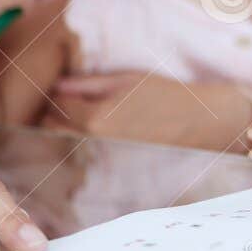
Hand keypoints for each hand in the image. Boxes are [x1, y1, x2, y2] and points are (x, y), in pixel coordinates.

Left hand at [53, 72, 251, 151]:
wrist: (200, 123)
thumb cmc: (165, 95)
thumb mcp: (125, 80)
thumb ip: (87, 84)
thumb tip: (57, 85)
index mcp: (95, 118)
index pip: (55, 105)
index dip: (57, 93)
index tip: (64, 87)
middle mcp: (94, 144)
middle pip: (51, 128)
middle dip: (54, 113)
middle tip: (69, 101)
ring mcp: (102, 159)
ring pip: (66, 143)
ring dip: (66, 130)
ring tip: (82, 116)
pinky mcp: (111, 169)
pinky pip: (85, 154)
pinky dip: (83, 144)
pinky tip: (98, 133)